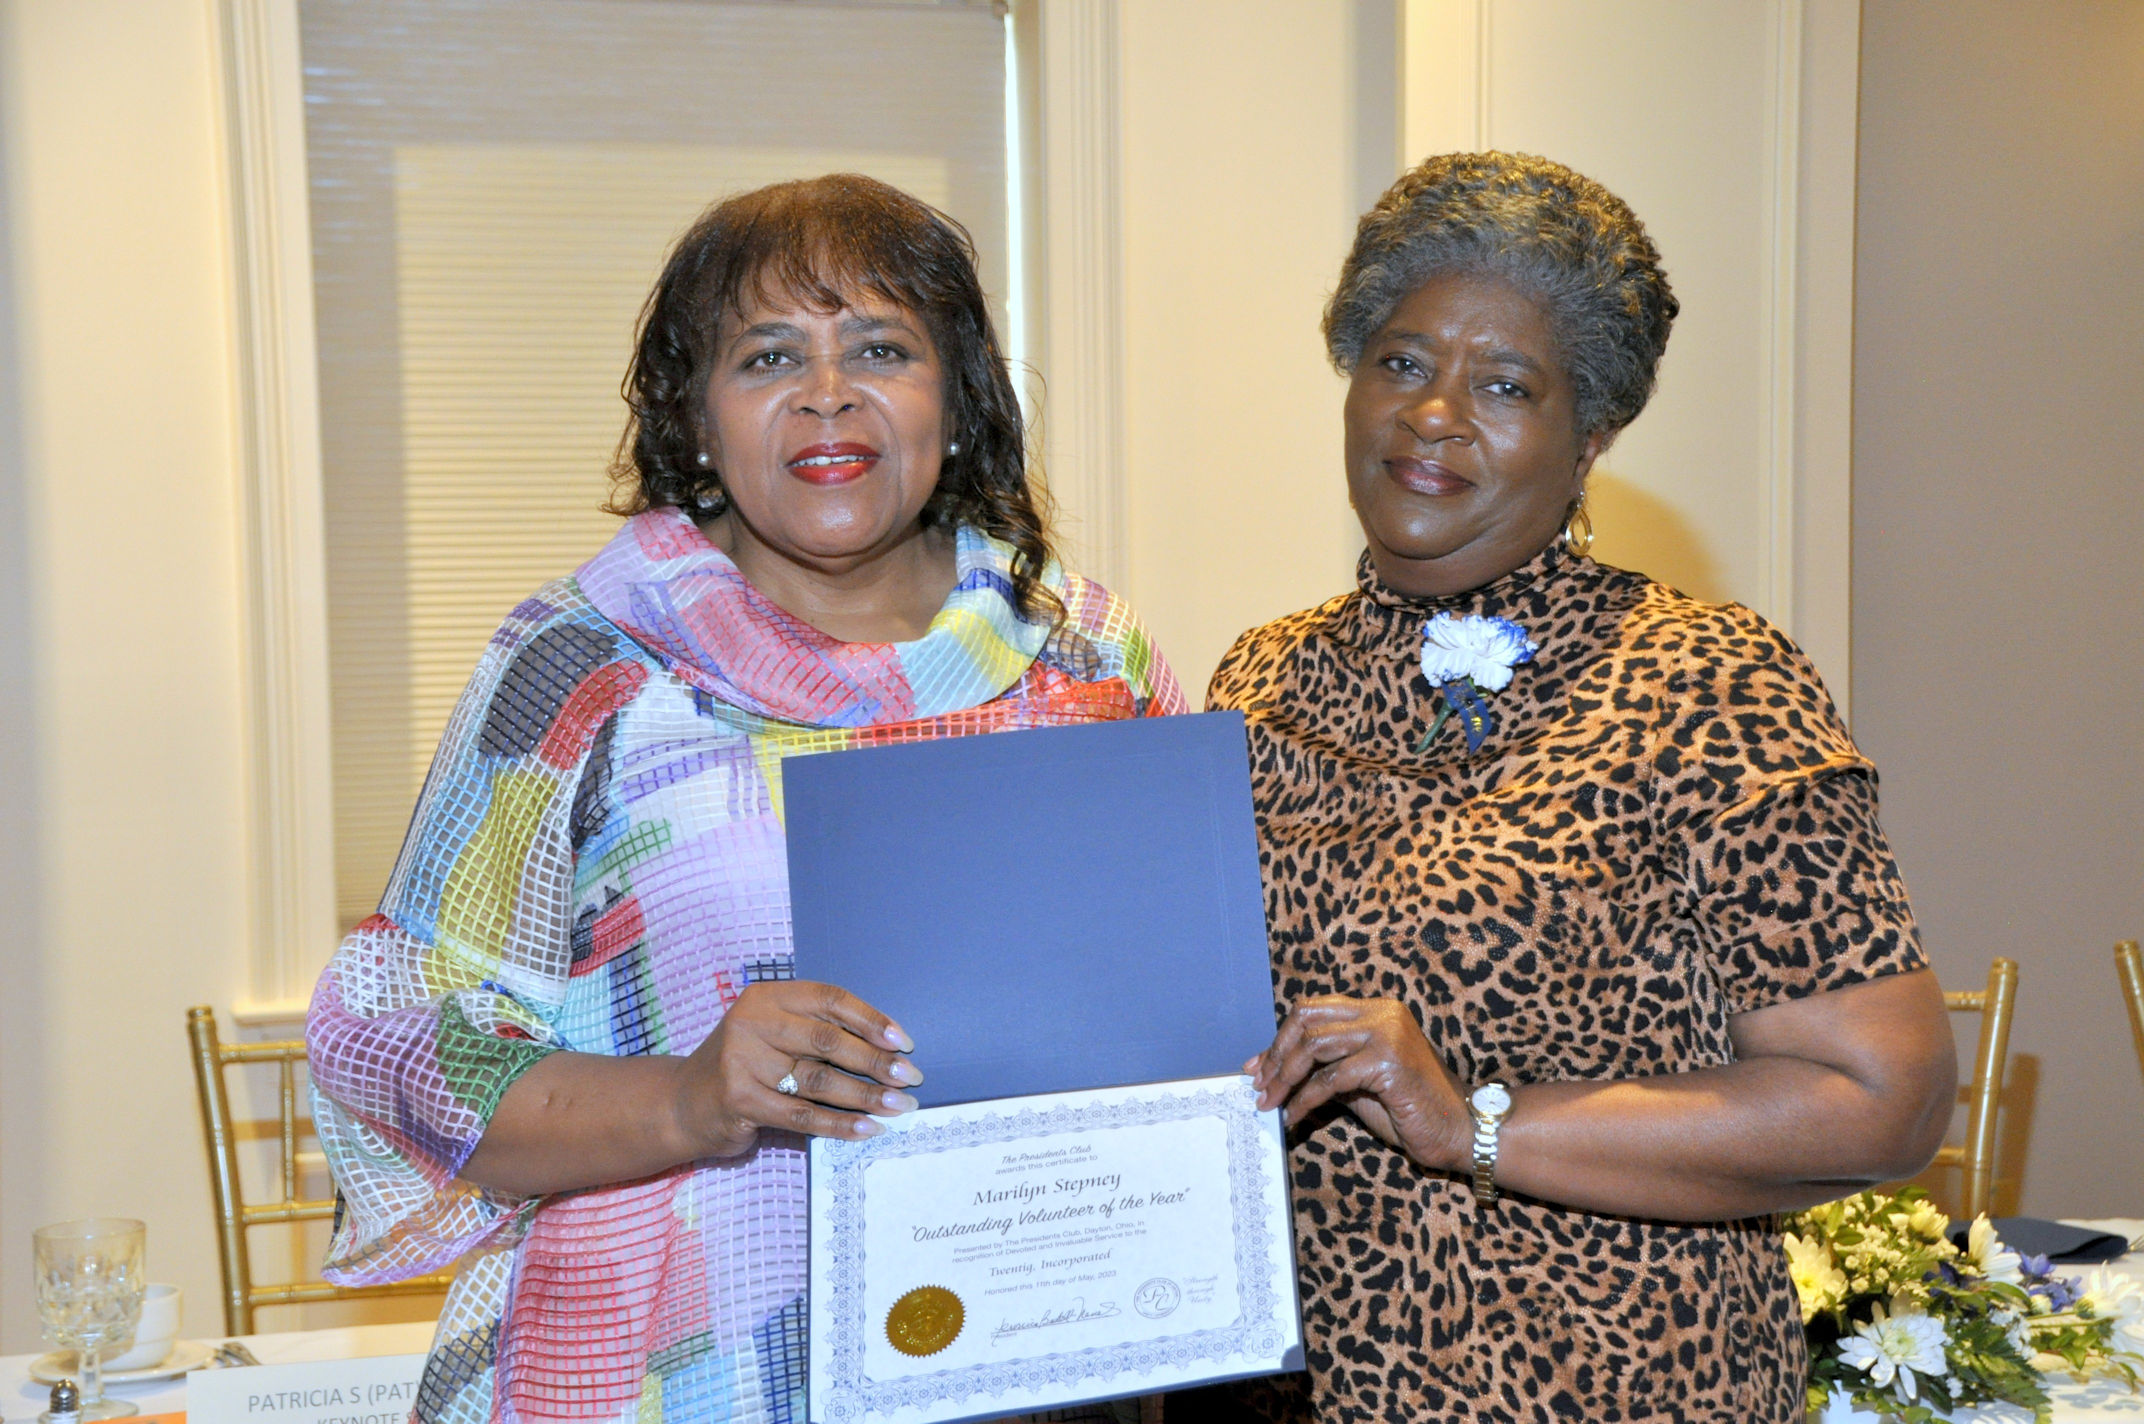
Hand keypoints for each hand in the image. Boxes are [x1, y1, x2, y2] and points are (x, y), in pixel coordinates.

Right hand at [672, 980, 920, 1159]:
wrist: (683, 1102)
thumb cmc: (745, 1065)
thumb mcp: (774, 1034)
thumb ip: (817, 1032)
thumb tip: (887, 1049)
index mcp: (768, 997)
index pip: (830, 1000)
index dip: (871, 1019)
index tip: (904, 1042)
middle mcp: (752, 1022)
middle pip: (829, 1041)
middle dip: (877, 1061)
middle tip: (911, 1078)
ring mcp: (742, 1061)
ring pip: (820, 1080)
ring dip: (866, 1096)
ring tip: (899, 1106)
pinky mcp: (740, 1100)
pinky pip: (802, 1115)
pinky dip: (839, 1124)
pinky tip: (867, 1129)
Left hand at [1245, 995, 1472, 1172]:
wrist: (1461, 1131)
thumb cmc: (1411, 1110)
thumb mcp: (1359, 1083)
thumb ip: (1325, 1068)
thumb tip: (1275, 1071)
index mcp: (1376, 1010)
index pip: (1313, 1010)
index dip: (1280, 1037)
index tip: (1258, 1066)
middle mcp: (1381, 1013)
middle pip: (1307, 1020)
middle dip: (1277, 1055)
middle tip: (1260, 1087)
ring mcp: (1386, 1034)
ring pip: (1314, 1046)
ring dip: (1285, 1078)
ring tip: (1271, 1103)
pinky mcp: (1388, 1062)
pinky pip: (1330, 1079)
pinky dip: (1306, 1100)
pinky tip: (1295, 1117)